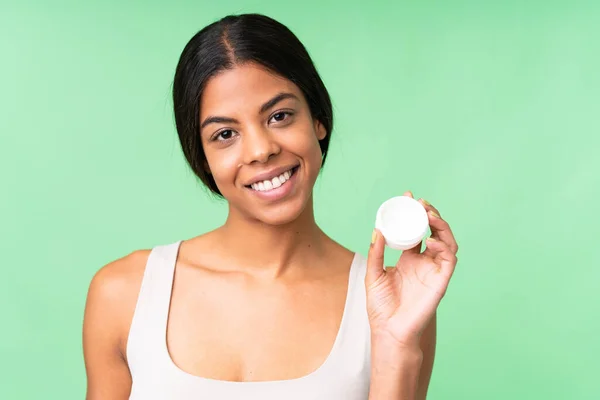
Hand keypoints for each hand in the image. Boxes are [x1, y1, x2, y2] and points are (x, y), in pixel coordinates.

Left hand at [365, 191, 458, 348]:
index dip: (414, 213)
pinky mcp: (441, 281)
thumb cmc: (381, 306)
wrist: (389, 330)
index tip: (408, 197)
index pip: (415, 230)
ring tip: (428, 214)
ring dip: (440, 225)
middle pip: (434, 231)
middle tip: (420, 203)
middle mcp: (424, 262)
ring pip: (447, 241)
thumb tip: (377, 229)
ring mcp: (434, 271)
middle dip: (430, 214)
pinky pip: (449, 259)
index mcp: (409, 259)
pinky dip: (443, 246)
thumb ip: (375, 252)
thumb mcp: (373, 274)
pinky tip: (429, 240)